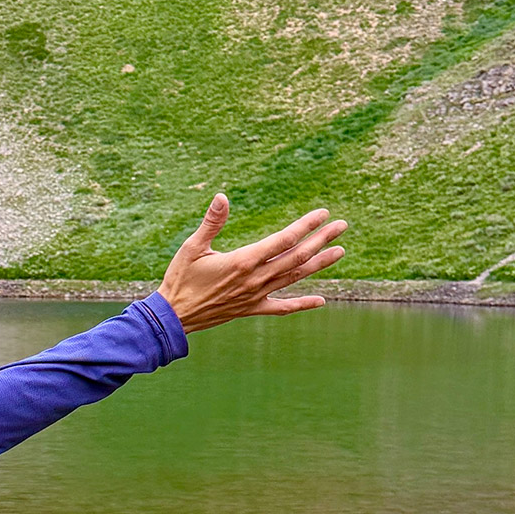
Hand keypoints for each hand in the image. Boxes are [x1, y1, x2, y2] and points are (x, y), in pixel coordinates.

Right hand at [156, 195, 347, 334]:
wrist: (173, 317)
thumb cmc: (180, 279)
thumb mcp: (192, 247)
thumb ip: (211, 223)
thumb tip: (221, 197)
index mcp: (243, 260)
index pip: (283, 240)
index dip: (306, 226)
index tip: (323, 214)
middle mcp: (255, 279)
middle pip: (296, 257)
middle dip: (321, 240)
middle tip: (342, 226)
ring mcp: (255, 295)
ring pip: (294, 278)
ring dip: (319, 264)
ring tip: (340, 251)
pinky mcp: (251, 309)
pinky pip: (281, 307)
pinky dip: (301, 304)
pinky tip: (320, 301)